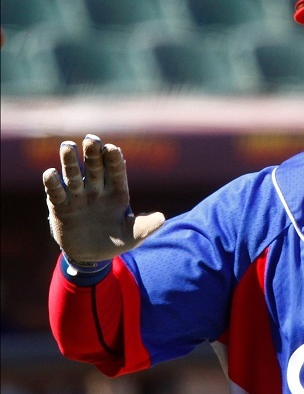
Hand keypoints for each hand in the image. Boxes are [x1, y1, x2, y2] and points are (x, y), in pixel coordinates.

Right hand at [42, 135, 165, 265]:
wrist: (92, 255)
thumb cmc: (117, 240)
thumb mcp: (134, 235)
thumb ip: (146, 226)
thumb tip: (162, 219)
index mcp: (117, 192)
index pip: (116, 172)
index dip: (114, 161)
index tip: (112, 149)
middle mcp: (97, 189)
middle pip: (95, 168)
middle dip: (93, 154)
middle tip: (91, 139)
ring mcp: (78, 196)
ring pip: (74, 175)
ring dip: (70, 161)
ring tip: (67, 146)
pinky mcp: (61, 206)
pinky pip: (57, 192)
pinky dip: (53, 183)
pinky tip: (51, 173)